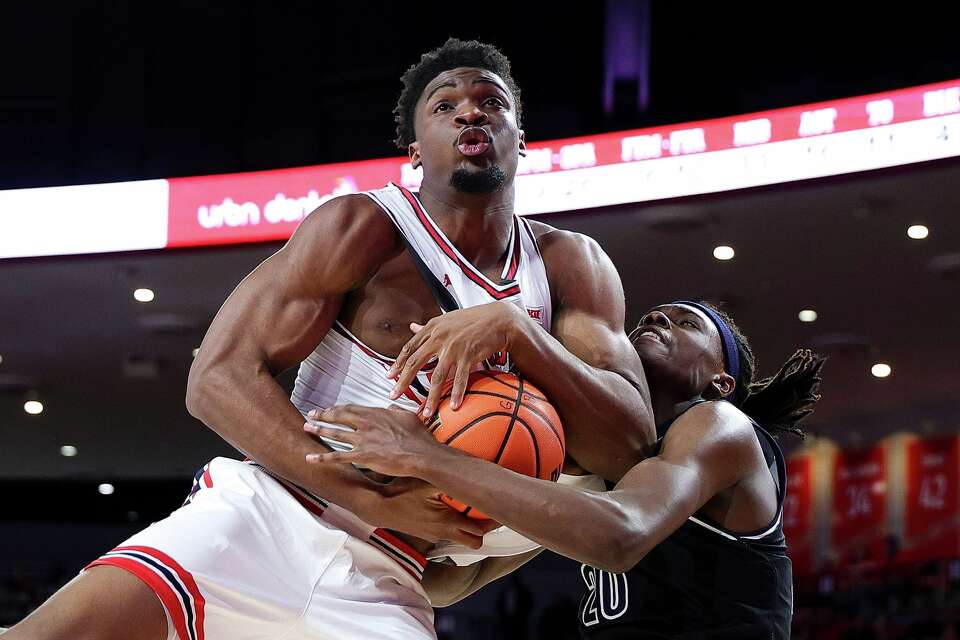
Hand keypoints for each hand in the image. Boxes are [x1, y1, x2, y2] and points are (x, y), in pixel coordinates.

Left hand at [304, 405, 443, 476]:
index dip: (338, 408)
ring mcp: (363, 440)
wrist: (421, 454)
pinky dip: (322, 458)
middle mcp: (366, 424)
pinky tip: (310, 458)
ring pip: (335, 434)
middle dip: (323, 415)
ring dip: (319, 430)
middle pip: (339, 417)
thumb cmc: (418, 437)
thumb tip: (391, 405)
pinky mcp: (362, 456)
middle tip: (311, 414)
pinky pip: (338, 457)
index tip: (330, 409)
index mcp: (376, 413)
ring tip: (306, 428)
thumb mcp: (408, 415)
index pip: (351, 408)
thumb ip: (396, 409)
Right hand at [377, 477, 498, 547]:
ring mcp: (434, 536)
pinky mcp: (426, 534)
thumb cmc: (400, 492)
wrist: (377, 506)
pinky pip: (447, 533)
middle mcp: (443, 532)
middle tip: (490, 514)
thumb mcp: (426, 481)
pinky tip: (450, 509)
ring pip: (460, 538)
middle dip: (484, 531)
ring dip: (468, 528)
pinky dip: (453, 525)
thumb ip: (447, 479)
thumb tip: (466, 472)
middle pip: (474, 542)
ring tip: (472, 510)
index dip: (493, 523)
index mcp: (447, 521)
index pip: (479, 530)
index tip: (501, 512)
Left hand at [385, 302, 527, 418]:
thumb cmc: (473, 319)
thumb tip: (412, 326)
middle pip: (415, 362)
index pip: (409, 347)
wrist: (498, 318)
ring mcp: (453, 347)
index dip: (398, 363)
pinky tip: (453, 406)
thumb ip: (428, 327)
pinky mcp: (468, 356)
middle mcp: (440, 337)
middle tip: (394, 395)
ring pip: (437, 377)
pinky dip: (456, 394)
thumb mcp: (447, 319)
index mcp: (432, 328)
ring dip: (430, 397)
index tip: (390, 376)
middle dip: (403, 381)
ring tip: (425, 412)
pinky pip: (460, 379)